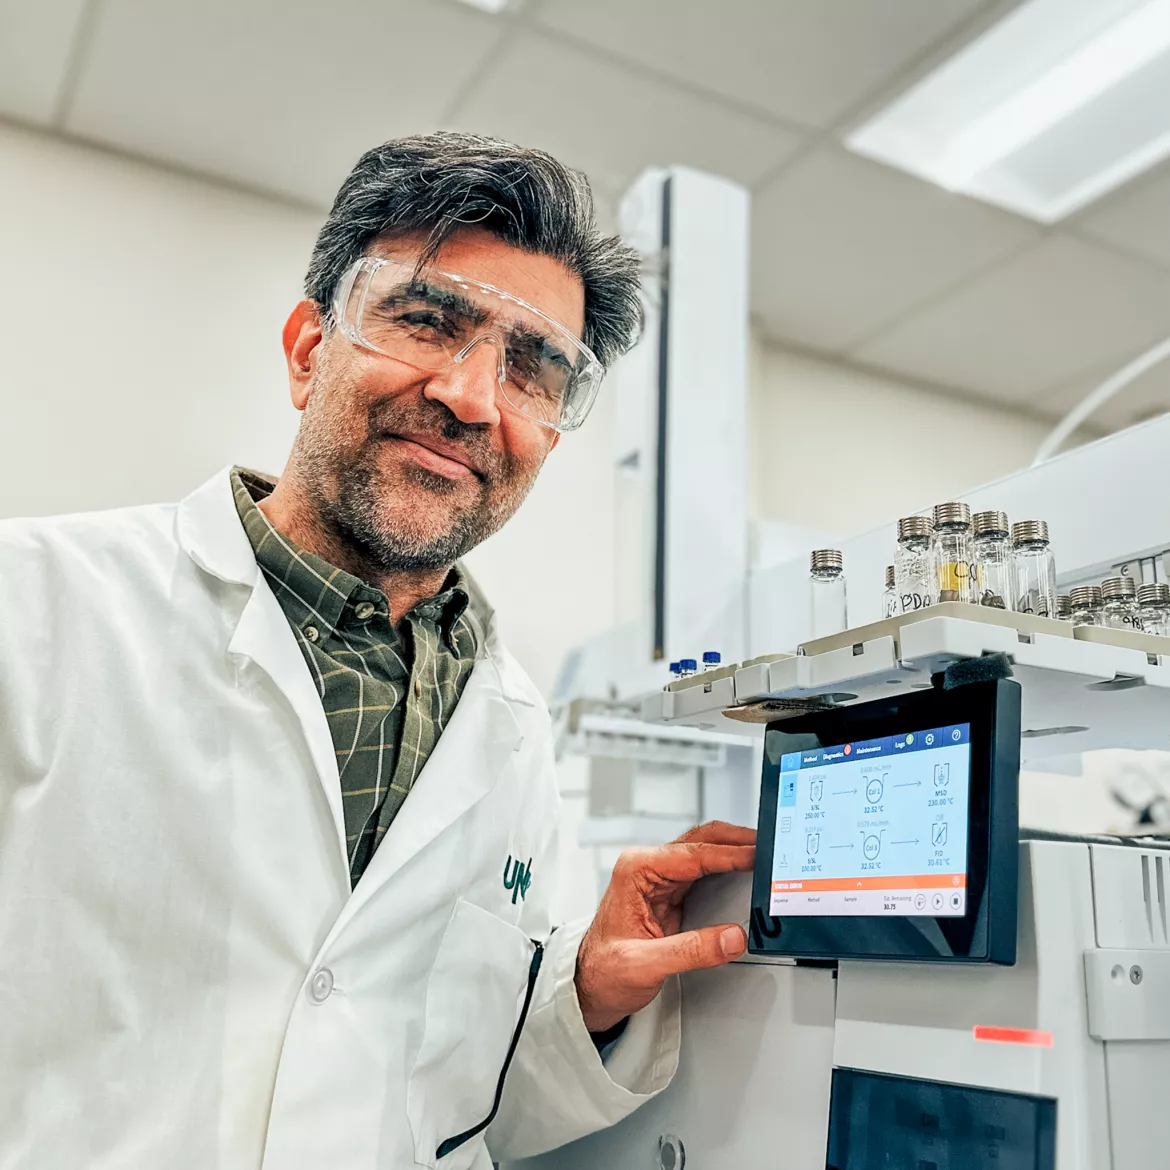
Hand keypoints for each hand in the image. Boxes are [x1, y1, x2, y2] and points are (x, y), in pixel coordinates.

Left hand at [574, 821, 755, 1033]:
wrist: (590, 985)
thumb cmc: (603, 971)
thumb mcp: (644, 964)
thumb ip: (690, 951)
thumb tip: (732, 937)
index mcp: (636, 870)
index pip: (692, 854)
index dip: (730, 854)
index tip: (759, 855)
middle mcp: (647, 866)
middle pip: (701, 840)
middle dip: (738, 840)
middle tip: (771, 847)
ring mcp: (660, 877)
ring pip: (706, 849)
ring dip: (736, 849)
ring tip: (767, 856)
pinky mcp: (671, 891)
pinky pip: (706, 870)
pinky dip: (730, 866)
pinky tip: (748, 872)